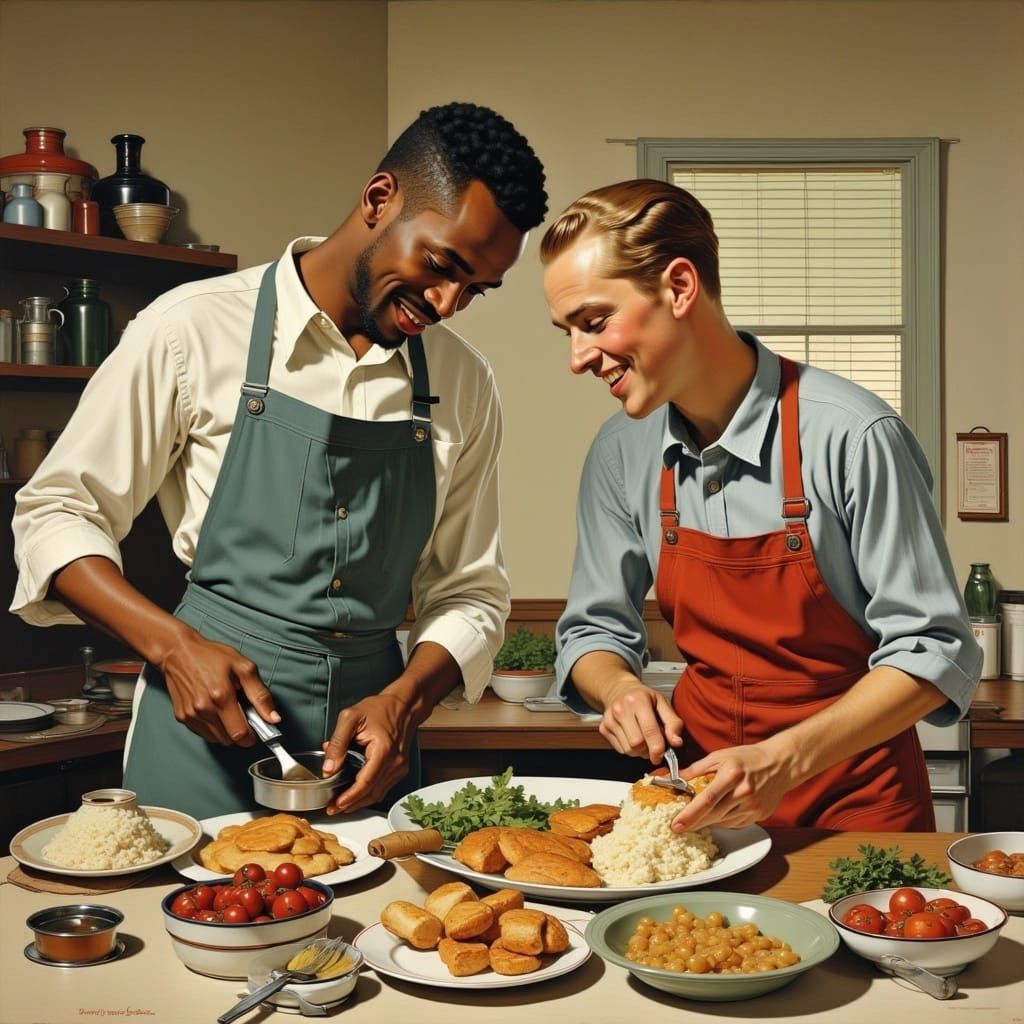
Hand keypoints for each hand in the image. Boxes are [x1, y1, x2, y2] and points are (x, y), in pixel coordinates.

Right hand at [157, 627, 276, 746]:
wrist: (178, 652)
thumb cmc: (211, 656)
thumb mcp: (244, 667)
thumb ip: (260, 695)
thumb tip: (273, 718)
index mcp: (221, 696)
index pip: (240, 734)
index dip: (252, 736)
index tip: (256, 729)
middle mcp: (204, 709)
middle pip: (229, 740)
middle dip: (240, 731)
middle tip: (241, 712)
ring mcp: (191, 715)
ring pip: (216, 739)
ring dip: (225, 730)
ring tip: (226, 708)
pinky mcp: (182, 717)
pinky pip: (203, 733)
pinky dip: (212, 727)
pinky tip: (213, 709)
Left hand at [321, 692, 415, 814]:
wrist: (402, 705)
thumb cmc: (379, 709)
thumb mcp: (350, 718)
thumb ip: (338, 743)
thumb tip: (329, 768)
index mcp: (383, 749)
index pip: (366, 781)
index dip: (350, 796)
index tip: (336, 803)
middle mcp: (395, 762)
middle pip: (372, 792)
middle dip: (351, 803)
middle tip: (332, 807)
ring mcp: (399, 767)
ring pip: (378, 793)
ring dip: (359, 801)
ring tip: (340, 803)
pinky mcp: (399, 769)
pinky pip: (383, 787)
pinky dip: (368, 793)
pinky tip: (355, 792)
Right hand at [598, 681, 683, 764]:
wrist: (619, 689)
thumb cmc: (643, 697)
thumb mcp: (662, 703)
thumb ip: (673, 722)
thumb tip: (676, 742)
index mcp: (638, 700)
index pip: (649, 731)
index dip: (657, 747)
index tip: (660, 755)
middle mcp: (621, 709)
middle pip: (637, 744)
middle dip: (648, 749)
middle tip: (653, 743)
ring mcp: (610, 719)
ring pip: (628, 750)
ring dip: (639, 751)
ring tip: (643, 738)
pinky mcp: (604, 728)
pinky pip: (620, 749)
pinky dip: (630, 749)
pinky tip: (632, 737)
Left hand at [667, 742, 794, 831]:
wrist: (779, 764)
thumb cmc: (747, 758)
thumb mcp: (718, 756)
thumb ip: (695, 770)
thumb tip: (672, 779)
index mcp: (732, 774)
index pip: (707, 799)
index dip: (690, 814)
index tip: (676, 824)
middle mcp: (744, 792)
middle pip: (713, 814)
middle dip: (693, 822)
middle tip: (677, 826)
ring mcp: (753, 807)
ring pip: (722, 822)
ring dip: (707, 821)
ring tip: (697, 816)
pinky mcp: (759, 816)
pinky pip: (733, 823)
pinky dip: (722, 820)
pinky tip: (719, 811)